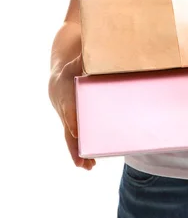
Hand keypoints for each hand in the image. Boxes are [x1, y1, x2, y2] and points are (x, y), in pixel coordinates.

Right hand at [49, 55, 95, 169]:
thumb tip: (97, 51)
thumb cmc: (72, 68)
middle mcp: (64, 108)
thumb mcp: (78, 60)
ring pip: (70, 138)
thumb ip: (86, 58)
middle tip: (82, 157)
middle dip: (75, 143)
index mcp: (65, 91)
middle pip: (68, 127)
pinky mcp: (71, 125)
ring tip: (88, 166)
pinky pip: (74, 140)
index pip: (68, 106)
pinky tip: (89, 164)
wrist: (58, 80)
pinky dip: (79, 152)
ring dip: (78, 153)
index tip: (75, 130)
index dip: (71, 118)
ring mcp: (66, 119)